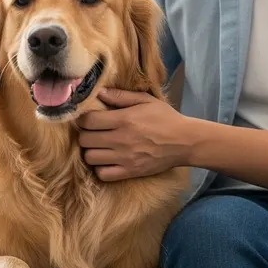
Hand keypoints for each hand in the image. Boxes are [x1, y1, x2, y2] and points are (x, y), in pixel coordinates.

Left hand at [77, 89, 191, 180]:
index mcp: (124, 119)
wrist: (184, 142)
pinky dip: (100, 168)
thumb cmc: (165, 118)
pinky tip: (107, 160)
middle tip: (93, 132)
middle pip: (85, 140)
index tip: (89, 118)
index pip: (89, 121)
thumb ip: (121, 96)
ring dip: (91, 151)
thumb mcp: (146, 100)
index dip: (84, 119)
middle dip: (86, 134)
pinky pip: (102, 174)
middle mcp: (121, 139)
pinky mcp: (129, 172)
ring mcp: (124, 158)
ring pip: (90, 158)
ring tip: (99, 146)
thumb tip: (99, 92)